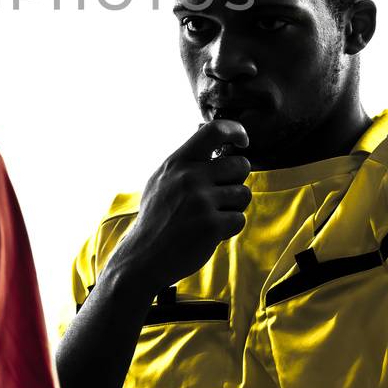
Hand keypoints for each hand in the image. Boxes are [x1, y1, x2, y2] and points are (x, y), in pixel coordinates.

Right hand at [110, 119, 251, 297]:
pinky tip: (209, 232)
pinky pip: (239, 219)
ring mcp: (201, 202)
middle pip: (240, 165)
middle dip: (237, 180)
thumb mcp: (161, 179)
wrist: (144, 256)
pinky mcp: (211, 226)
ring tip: (211, 215)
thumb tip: (207, 131)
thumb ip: (186, 159)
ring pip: (243, 193)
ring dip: (233, 207)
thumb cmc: (157, 216)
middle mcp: (190, 178)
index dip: (236, 131)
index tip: (242, 141)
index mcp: (178, 162)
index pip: (214, 131)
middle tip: (221, 195)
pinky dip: (229, 228)